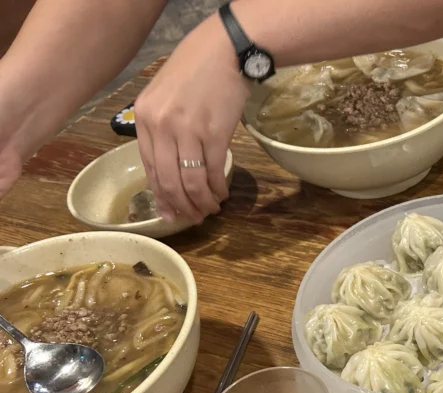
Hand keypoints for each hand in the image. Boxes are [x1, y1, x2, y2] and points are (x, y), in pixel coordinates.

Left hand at [133, 16, 245, 223]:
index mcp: (144, 118)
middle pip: (168, 180)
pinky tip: (222, 193)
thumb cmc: (195, 71)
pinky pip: (212, 171)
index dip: (161, 195)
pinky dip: (217, 188)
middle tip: (193, 217)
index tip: (170, 212)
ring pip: (191, 181)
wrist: (224, 51)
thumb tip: (169, 167)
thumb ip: (161, 128)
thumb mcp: (164, 96)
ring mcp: (188, 131)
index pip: (149, 168)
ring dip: (202, 201)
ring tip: (210, 209)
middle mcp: (162, 126)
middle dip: (181, 205)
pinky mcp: (214, 134)